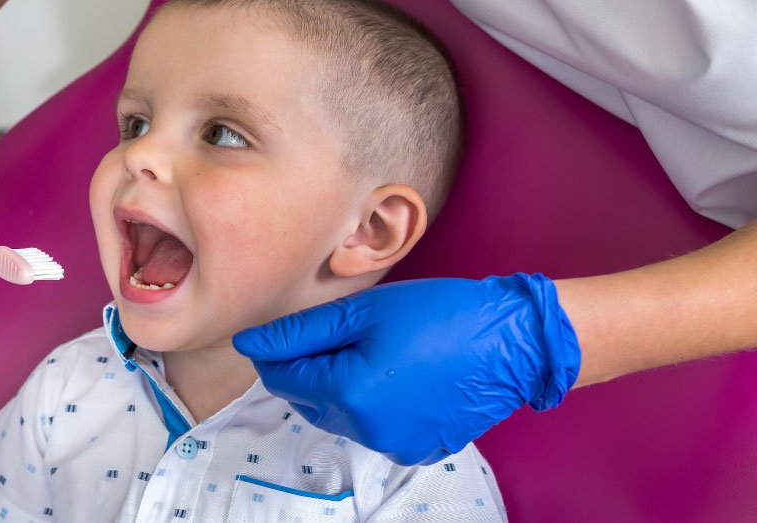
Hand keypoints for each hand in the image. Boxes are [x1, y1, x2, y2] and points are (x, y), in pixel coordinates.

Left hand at [232, 274, 580, 465]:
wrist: (511, 340)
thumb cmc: (440, 314)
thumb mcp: (363, 311)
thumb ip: (300, 332)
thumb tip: (250, 343)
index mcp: (348, 394)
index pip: (282, 378)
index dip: (277, 351)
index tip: (289, 328)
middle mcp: (366, 432)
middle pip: (308, 399)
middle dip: (313, 367)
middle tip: (347, 331)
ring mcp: (393, 446)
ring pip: (340, 415)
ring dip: (343, 385)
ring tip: (380, 349)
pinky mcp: (417, 450)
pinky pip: (373, 427)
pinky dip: (374, 403)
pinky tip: (402, 373)